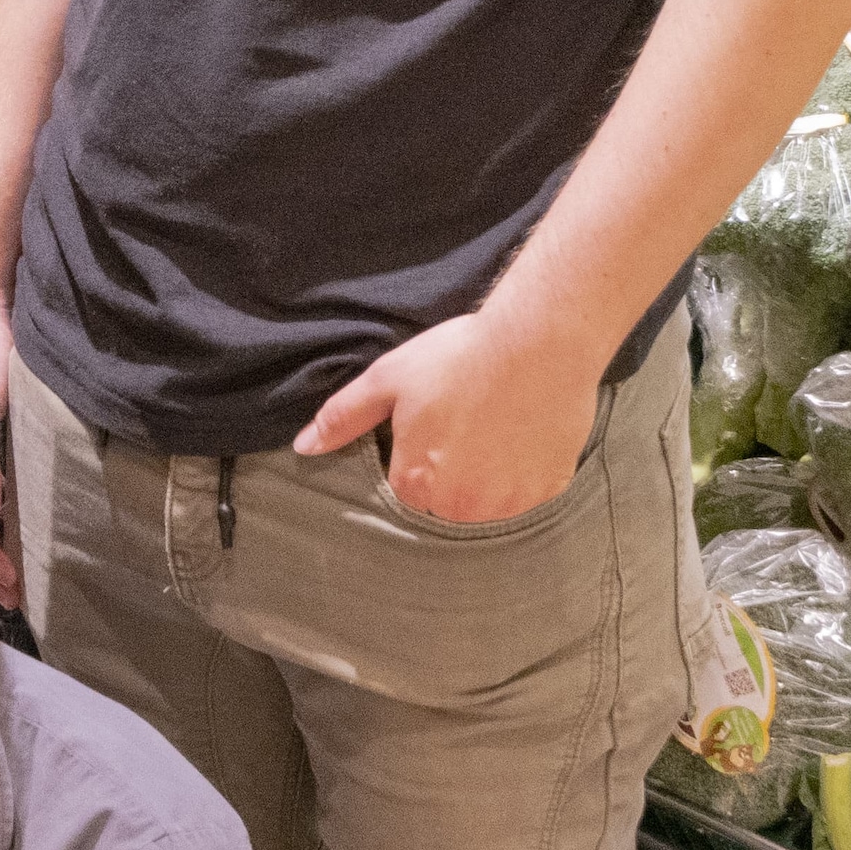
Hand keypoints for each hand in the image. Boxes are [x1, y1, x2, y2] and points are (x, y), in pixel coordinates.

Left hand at [295, 305, 598, 527]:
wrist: (537, 342)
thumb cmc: (458, 357)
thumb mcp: (388, 380)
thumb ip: (343, 418)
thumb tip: (303, 447)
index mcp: (417, 485)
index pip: (407, 485)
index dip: (419, 450)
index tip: (436, 420)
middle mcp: (462, 507)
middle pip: (447, 498)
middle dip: (452, 468)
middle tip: (468, 418)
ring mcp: (509, 503)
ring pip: (488, 499)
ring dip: (488, 474)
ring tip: (496, 424)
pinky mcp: (547, 490)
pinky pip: (527, 491)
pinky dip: (524, 469)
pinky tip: (523, 431)